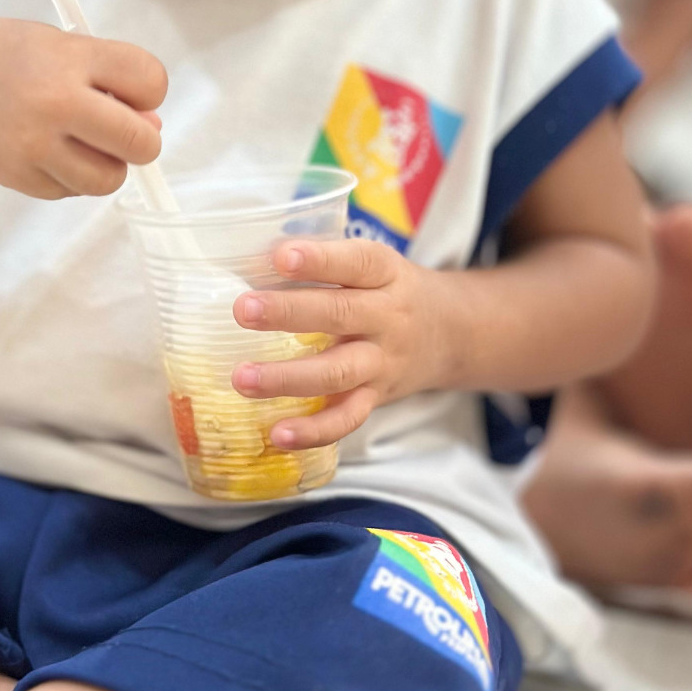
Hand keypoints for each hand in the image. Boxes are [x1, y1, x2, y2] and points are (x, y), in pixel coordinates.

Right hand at [0, 16, 166, 199]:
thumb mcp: (63, 46)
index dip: (149, 92)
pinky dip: (70, 174)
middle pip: (139, 143)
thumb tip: (152, 130)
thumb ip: (112, 82)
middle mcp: (53, 103)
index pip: (150, 83)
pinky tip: (48, 148)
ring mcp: (33, 145)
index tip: (132, 92)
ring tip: (82, 140)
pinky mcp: (17, 176)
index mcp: (70, 58)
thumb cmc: (13, 57)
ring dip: (107, 164)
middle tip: (121, 130)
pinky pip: (70, 190)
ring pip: (109, 179)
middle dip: (141, 140)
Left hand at [229, 239, 447, 450]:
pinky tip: (277, 434)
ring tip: (242, 378)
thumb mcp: (371, 264)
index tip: (281, 256)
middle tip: (243, 310)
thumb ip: (322, 260)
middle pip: (340, 314)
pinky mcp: (375, 398)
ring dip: (287, 378)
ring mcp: (382, 362)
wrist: (449, 333)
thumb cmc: (388, 290)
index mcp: (385, 273)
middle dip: (288, 313)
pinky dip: (313, 431)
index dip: (319, 259)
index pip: (355, 262)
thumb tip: (249, 257)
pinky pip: (347, 419)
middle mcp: (387, 317)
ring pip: (338, 372)